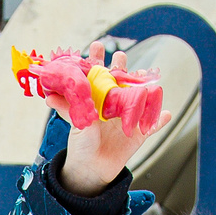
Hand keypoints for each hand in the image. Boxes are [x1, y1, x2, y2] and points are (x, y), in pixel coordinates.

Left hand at [59, 44, 162, 197]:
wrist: (91, 168)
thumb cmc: (82, 144)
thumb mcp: (75, 123)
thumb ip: (67, 108)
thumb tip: (48, 97)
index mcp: (99, 100)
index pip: (98, 75)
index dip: (98, 60)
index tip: (97, 46)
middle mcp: (115, 104)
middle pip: (121, 80)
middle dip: (121, 67)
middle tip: (120, 56)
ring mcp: (129, 117)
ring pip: (141, 97)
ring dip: (145, 88)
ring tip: (147, 79)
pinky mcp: (139, 132)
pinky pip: (152, 125)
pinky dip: (160, 120)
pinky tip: (167, 113)